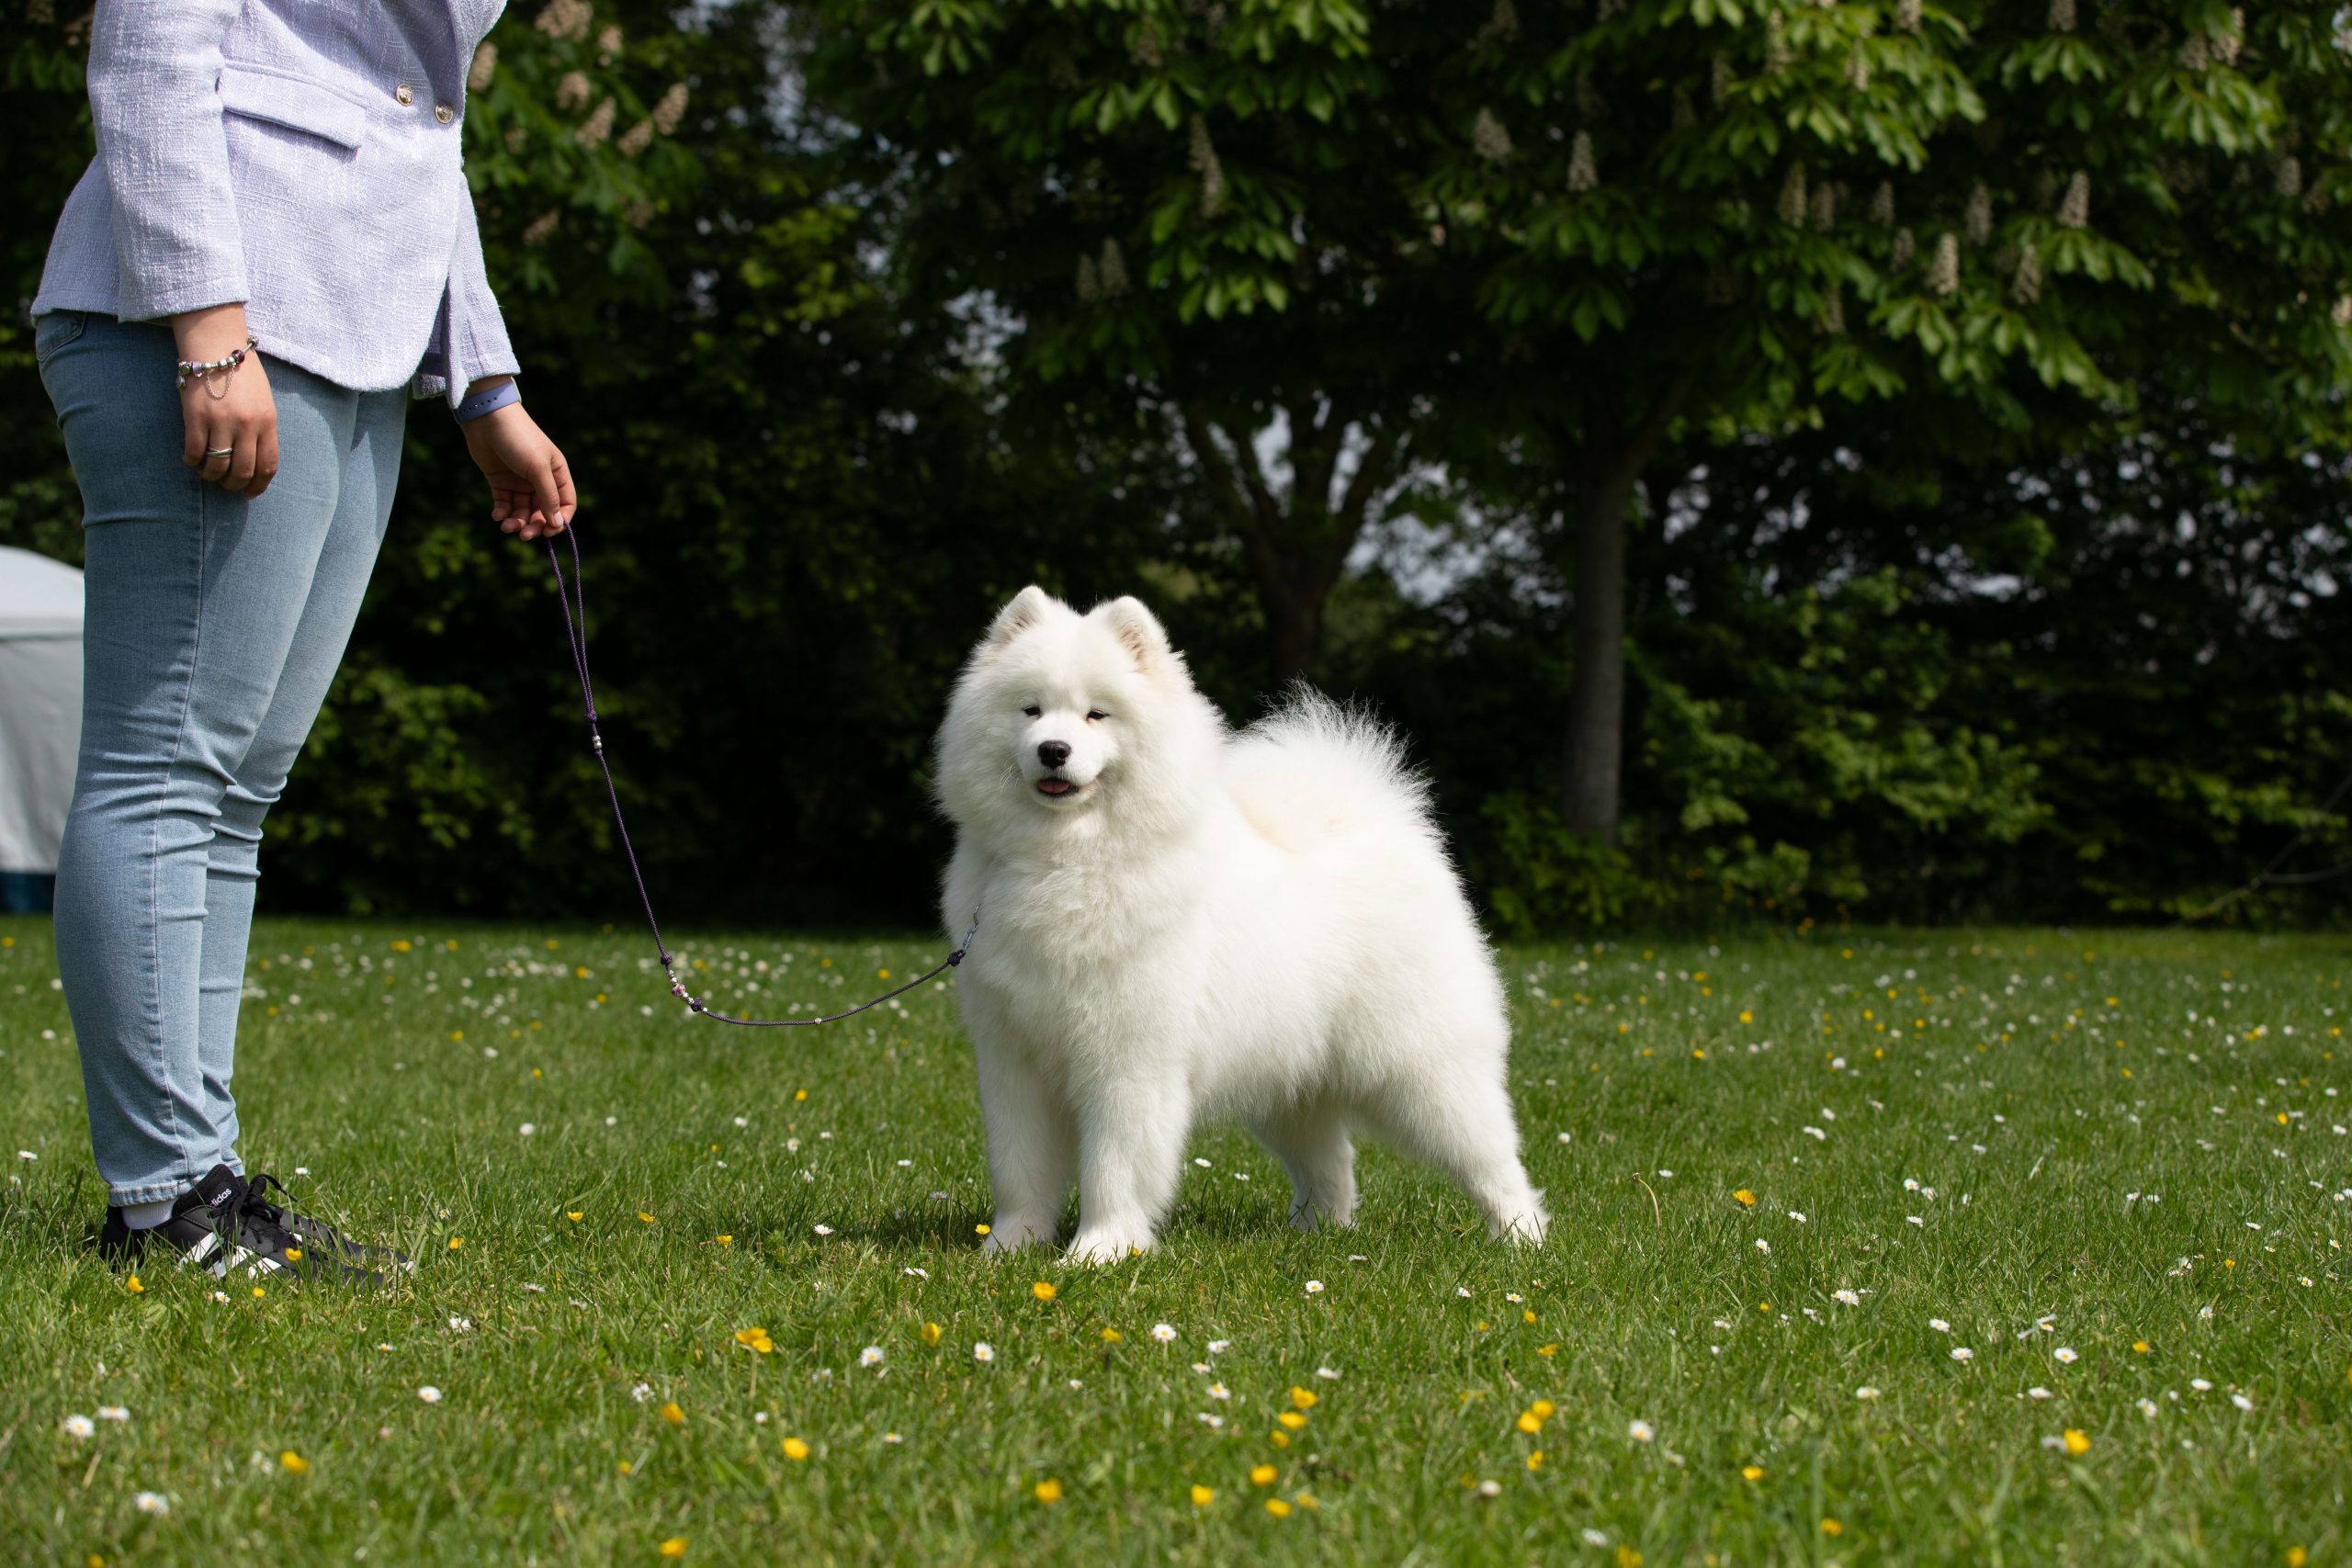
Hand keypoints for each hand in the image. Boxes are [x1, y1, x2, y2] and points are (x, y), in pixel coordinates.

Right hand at [172, 303, 277, 498]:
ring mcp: (221, 421)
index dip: (258, 485)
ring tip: (207, 473)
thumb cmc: (242, 373)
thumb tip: (255, 460)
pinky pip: (193, 451)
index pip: (268, 465)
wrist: (216, 344)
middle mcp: (247, 425)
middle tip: (226, 485)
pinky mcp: (196, 415)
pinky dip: (191, 461)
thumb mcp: (264, 401)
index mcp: (268, 422)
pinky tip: (190, 460)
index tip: (249, 493)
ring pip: (217, 465)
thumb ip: (263, 429)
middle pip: (243, 470)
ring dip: (211, 476)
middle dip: (234, 485)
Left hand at [460, 383, 574, 541]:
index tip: (548, 532)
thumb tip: (557, 523)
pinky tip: (497, 516)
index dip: (559, 520)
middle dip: (534, 525)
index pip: (565, 503)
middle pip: (542, 511)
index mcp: (556, 473)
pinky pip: (504, 503)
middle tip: (523, 535)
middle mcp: (540, 479)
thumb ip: (548, 497)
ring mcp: (519, 481)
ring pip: (522, 510)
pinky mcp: (500, 481)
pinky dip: (501, 512)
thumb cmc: (519, 439)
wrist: (487, 419)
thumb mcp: (537, 468)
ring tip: (505, 526)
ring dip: (516, 521)